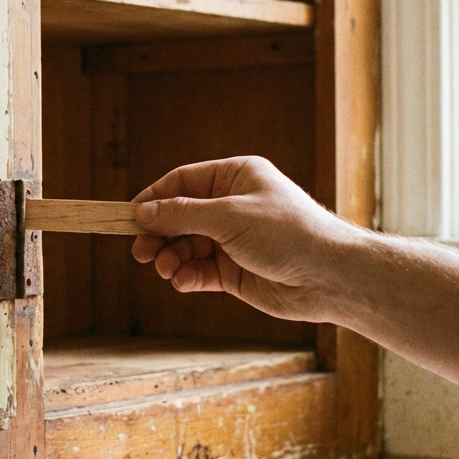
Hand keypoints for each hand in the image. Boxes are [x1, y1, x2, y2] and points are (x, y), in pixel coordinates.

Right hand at [131, 156, 362, 321]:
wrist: (329, 277)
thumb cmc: (288, 233)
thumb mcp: (229, 216)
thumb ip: (182, 214)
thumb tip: (143, 212)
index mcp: (235, 177)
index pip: (183, 182)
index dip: (155, 199)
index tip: (129, 217)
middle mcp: (232, 206)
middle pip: (180, 216)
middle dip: (159, 233)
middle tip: (140, 251)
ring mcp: (233, 240)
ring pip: (186, 246)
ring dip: (171, 257)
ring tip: (165, 268)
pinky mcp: (235, 271)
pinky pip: (200, 271)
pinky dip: (187, 276)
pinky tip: (183, 281)